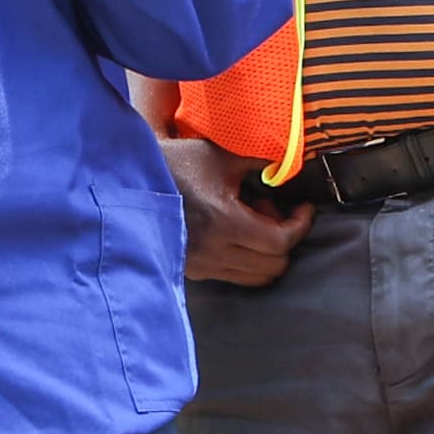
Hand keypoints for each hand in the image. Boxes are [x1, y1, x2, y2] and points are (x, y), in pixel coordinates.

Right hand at [163, 136, 311, 285]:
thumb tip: (288, 165)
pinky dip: (246, 259)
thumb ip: (259, 161)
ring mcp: (203, 265)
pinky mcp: (194, 270)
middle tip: (274, 212)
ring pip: (255, 277)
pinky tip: (234, 232)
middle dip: (284, 240)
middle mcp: (214, 251)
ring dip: (265, 252)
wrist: (130, 184)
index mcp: (224, 222)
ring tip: (252, 222)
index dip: (300, 225)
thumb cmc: (176, 165)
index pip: (280, 242)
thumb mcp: (220, 155)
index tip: (304, 208)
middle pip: (274, 266)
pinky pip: (234, 276)